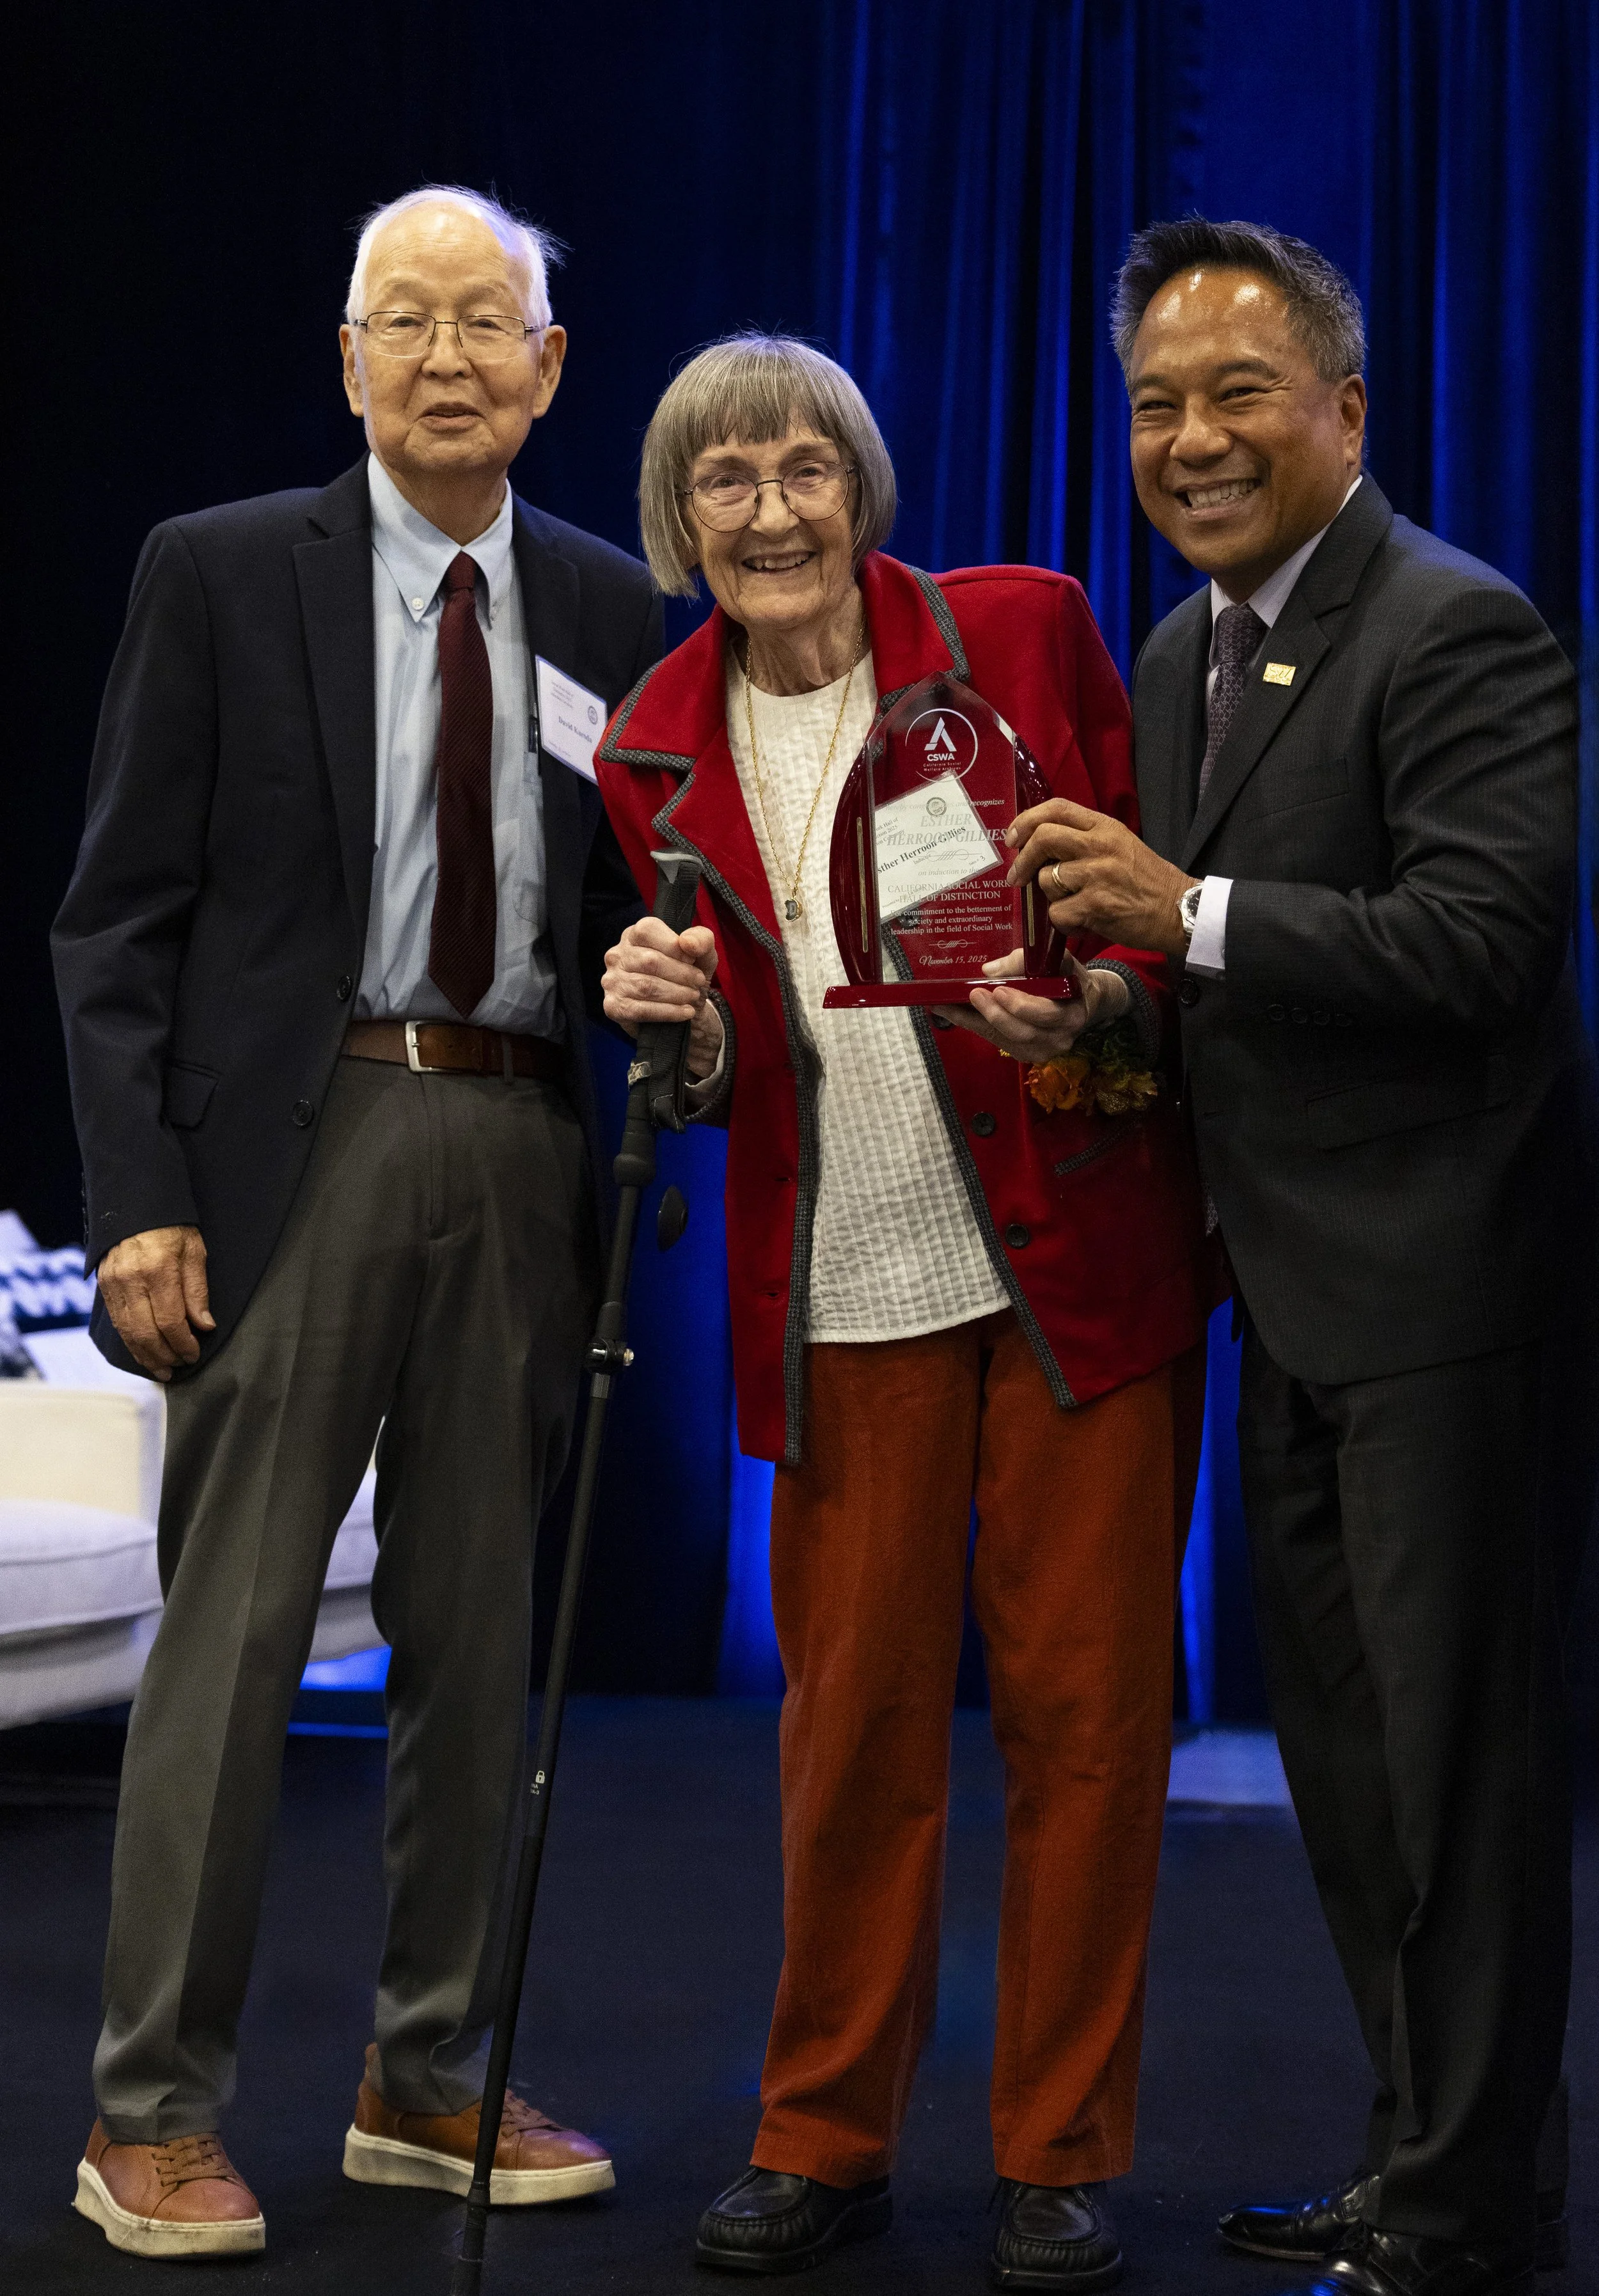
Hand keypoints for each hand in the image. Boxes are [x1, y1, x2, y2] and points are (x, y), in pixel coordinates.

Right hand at [97, 1223, 213, 1380]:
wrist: (135, 1204)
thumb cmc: (171, 1227)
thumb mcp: (194, 1252)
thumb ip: (198, 1291)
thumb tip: (204, 1326)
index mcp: (158, 1270)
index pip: (170, 1321)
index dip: (183, 1344)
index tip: (194, 1354)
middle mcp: (131, 1280)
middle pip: (146, 1333)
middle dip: (164, 1356)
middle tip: (178, 1368)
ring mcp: (113, 1284)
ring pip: (127, 1332)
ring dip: (145, 1355)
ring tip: (161, 1369)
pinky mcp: (104, 1286)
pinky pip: (117, 1322)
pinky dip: (130, 1342)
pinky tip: (142, 1352)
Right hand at [603, 916, 723, 1079]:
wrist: (685, 1011)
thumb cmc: (687, 975)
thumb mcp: (702, 953)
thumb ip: (701, 940)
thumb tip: (687, 942)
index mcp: (634, 935)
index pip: (647, 930)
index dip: (674, 947)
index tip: (693, 960)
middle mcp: (617, 955)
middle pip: (649, 960)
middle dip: (680, 974)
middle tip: (698, 983)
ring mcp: (612, 981)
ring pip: (645, 986)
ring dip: (676, 994)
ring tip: (692, 997)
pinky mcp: (614, 1007)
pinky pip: (641, 1010)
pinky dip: (668, 1012)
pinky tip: (685, 1012)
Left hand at [935, 951, 1130, 1058]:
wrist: (1084, 1002)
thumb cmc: (1069, 977)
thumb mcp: (1059, 961)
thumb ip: (1029, 961)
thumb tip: (990, 970)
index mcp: (1073, 1015)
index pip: (1044, 1014)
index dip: (1020, 1004)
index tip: (998, 989)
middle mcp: (1059, 1039)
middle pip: (1022, 1033)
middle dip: (994, 1014)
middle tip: (973, 994)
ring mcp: (1042, 1051)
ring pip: (1004, 1040)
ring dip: (975, 1022)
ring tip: (949, 1004)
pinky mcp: (1026, 1054)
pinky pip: (997, 1042)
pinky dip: (974, 1026)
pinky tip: (953, 1012)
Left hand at [1006, 799, 1196, 957]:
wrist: (1179, 910)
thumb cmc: (1147, 881)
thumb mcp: (1121, 845)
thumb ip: (1085, 839)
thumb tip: (1040, 843)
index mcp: (1105, 827)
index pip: (1056, 808)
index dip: (1026, 820)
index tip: (1013, 838)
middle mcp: (1100, 845)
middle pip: (1043, 838)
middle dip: (1022, 859)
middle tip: (1016, 877)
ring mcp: (1098, 875)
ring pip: (1047, 880)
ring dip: (1052, 897)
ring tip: (1073, 903)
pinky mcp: (1096, 905)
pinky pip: (1058, 913)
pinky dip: (1064, 922)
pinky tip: (1082, 923)